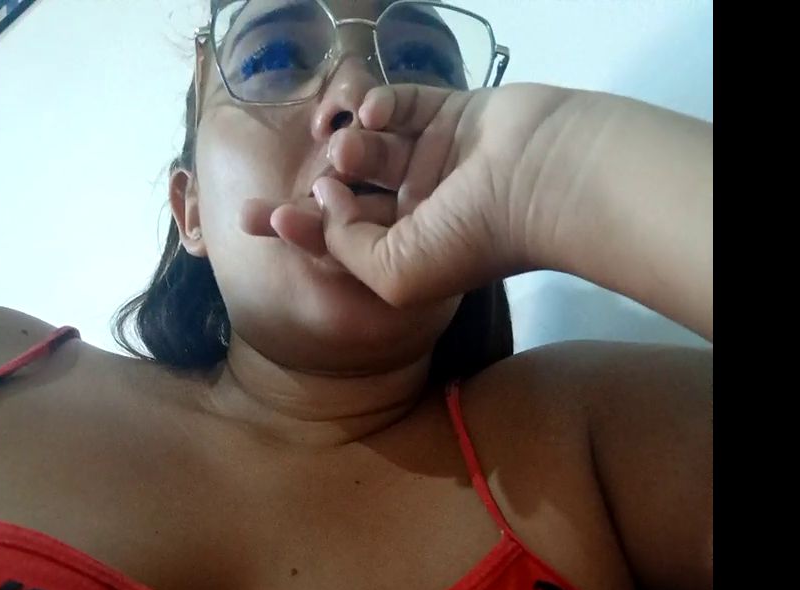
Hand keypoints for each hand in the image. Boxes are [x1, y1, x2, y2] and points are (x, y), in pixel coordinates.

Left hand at [241, 82, 572, 306]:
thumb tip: (324, 202)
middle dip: (308, 192)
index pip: (345, 241)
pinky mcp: (452, 115)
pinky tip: (369, 113)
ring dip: (347, 146)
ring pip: (371, 149)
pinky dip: (378, 105)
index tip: (257, 221)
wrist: (543, 180)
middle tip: (257, 198)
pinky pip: (402, 106)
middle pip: (348, 196)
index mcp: (408, 252)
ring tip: (346, 146)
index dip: (301, 231)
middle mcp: (418, 210)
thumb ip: (346, 247)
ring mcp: (436, 161)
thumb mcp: (394, 273)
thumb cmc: (471, 237)